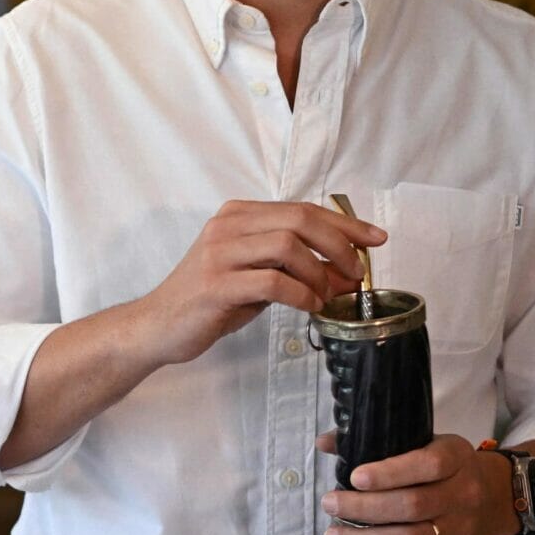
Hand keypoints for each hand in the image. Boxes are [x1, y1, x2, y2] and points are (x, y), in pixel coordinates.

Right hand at [131, 201, 384, 368]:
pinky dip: (300, 294)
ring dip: (319, 272)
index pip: (302, 209)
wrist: (158, 325)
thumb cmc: (210, 300)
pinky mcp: (216, 284)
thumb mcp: (256, 275)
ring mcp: (219, 253)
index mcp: (239, 215)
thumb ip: (295, 267)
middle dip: (339, 244)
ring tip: (328, 295)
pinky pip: (272, 281)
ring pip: (287, 246)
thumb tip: (345, 273)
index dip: (345, 223)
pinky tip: (309, 306)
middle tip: (356, 272)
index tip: (376, 239)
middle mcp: (228, 225)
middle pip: (299, 220)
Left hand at [317, 432, 516, 534]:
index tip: (355, 477)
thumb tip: (325, 442)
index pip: (428, 465)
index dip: (389, 473)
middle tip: (331, 504)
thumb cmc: (447, 466)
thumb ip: (378, 440)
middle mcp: (463, 495)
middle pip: (412, 506)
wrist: (495, 497)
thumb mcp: (425, 440)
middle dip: (364, 508)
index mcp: (456, 457)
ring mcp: (459, 532)